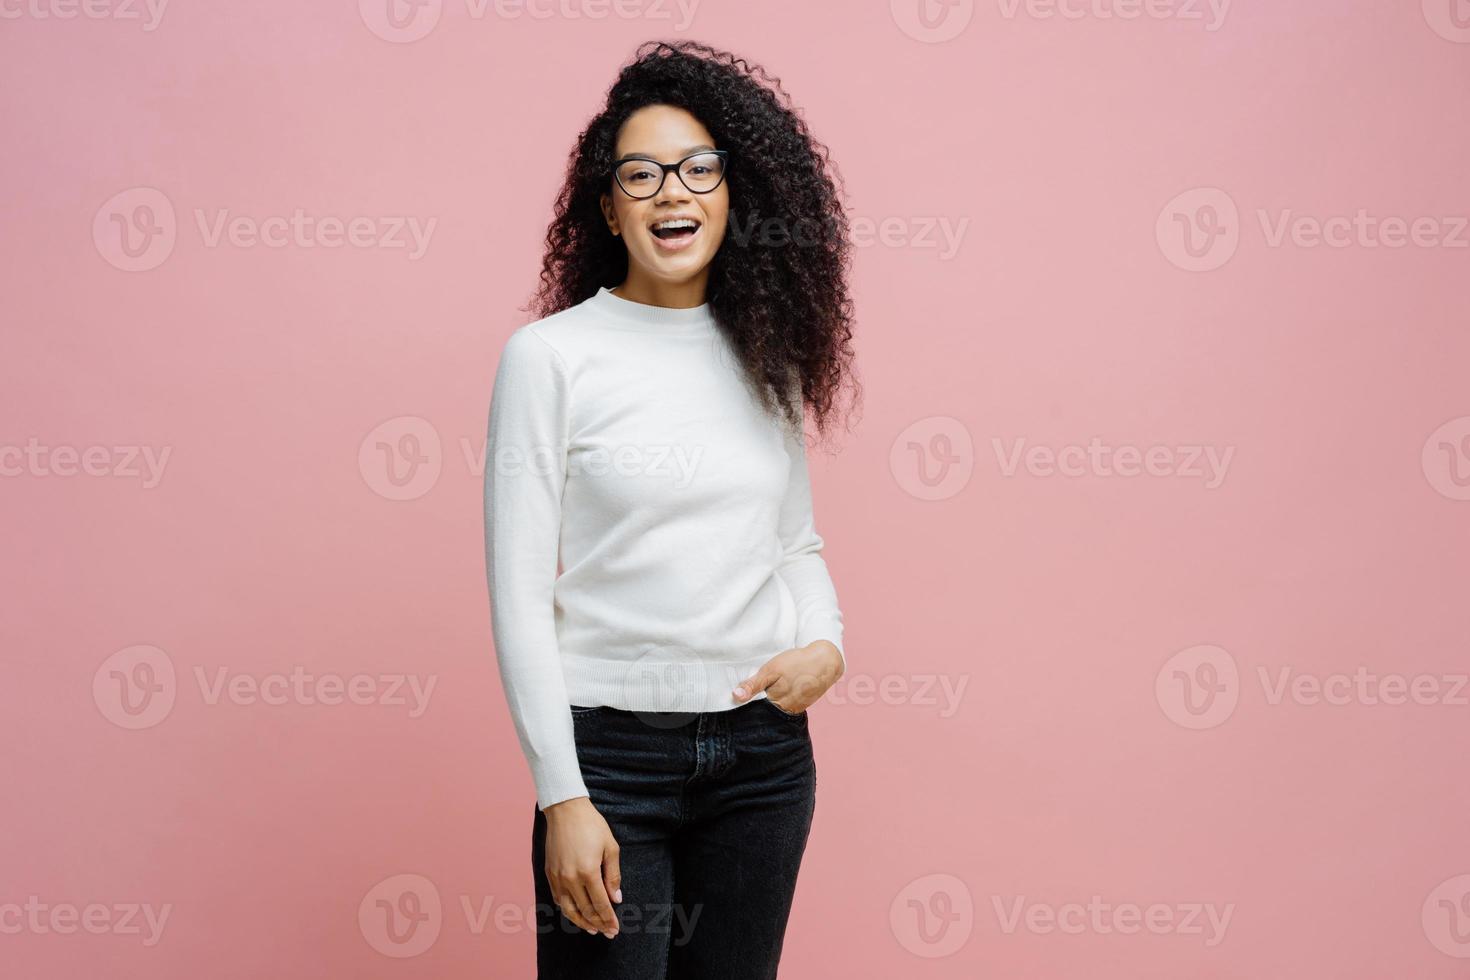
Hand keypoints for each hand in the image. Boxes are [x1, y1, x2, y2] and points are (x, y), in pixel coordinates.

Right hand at [542, 796, 621, 937]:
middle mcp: (570, 878)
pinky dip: (567, 909)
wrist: (566, 810)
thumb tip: (616, 899)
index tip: (615, 928)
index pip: (601, 904)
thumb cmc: (591, 825)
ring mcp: (557, 877)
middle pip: (585, 910)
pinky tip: (575, 912)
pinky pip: (558, 898)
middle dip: (598, 924)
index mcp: (588, 872)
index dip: (609, 919)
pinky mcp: (549, 873)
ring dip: (581, 922)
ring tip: (592, 929)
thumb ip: (613, 875)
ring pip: (569, 909)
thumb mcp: (610, 847)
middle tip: (608, 932)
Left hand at [731, 640, 843, 713]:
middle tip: (759, 686)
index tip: (741, 695)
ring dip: (772, 699)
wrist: (826, 661)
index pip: (754, 709)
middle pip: (766, 709)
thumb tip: (736, 696)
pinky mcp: (803, 704)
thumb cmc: (797, 663)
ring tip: (772, 685)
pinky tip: (783, 687)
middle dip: (760, 702)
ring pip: (777, 707)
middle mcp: (786, 710)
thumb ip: (753, 684)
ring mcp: (796, 708)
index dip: (748, 701)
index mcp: (776, 704)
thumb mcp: (771, 670)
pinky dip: (783, 698)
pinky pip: (788, 704)